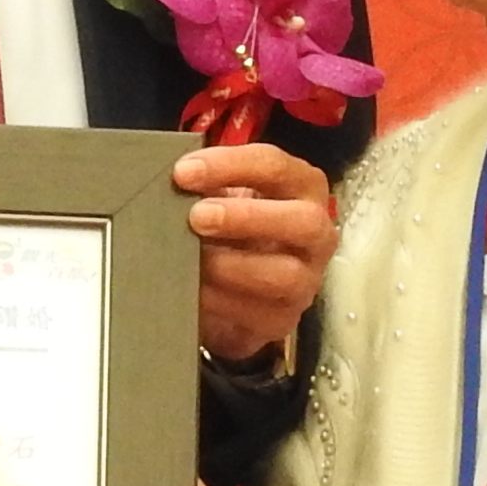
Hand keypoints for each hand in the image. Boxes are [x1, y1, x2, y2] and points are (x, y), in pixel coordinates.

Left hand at [182, 144, 334, 366]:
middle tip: (197, 217)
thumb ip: (205, 185)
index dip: (229, 166)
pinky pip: (260, 314)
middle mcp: (315, 232)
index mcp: (301, 187)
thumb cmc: (229, 229)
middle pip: (303, 220)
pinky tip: (194, 290)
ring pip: (286, 275)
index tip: (184, 172)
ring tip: (193, 260)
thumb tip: (171, 181)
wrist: (230, 287)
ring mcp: (306, 280)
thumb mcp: (220, 197)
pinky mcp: (284, 319)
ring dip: (232, 266)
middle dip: (248, 217)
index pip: (275, 166)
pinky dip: (221, 302)